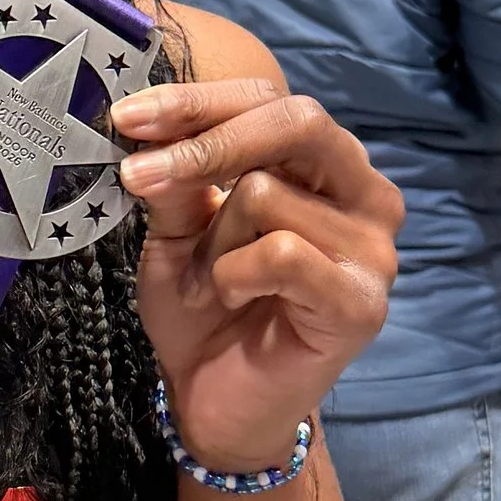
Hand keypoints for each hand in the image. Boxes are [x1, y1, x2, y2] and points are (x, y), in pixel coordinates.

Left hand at [112, 78, 400, 472]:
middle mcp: (365, 194)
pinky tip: (231, 298)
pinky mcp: (362, 302)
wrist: (216, 402)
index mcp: (326, 164)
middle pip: (296, 121)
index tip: (127, 118)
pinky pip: (281, 253)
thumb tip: (147, 123)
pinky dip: (235, 274)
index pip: (271, 99)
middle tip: (136, 175)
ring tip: (208, 282)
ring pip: (268, 193)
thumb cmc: (205, 306)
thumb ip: (175, 176)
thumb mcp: (176, 229)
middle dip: (205, 143)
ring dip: (212, 242)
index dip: (198, 102)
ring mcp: (373, 249)